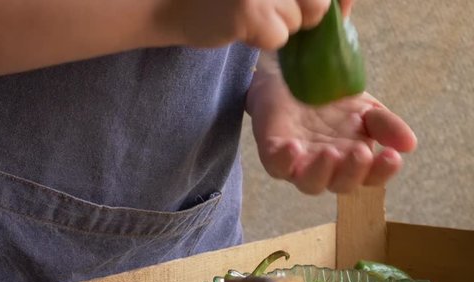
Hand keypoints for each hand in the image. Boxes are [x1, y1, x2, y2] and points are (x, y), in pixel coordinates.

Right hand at [170, 0, 331, 49]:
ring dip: (278, 27)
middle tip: (270, 11)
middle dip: (301, 14)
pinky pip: (277, 38)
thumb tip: (347, 2)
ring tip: (250, 15)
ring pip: (298, 22)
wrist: (171, 4)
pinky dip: (261, 41)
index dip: (330, 4)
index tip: (315, 10)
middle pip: (318, 3)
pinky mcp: (249, 11)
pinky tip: (239, 28)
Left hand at [246, 56, 416, 194]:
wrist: (294, 77)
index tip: (393, 156)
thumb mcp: (366, 109)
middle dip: (352, 172)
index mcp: (352, 162)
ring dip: (320, 172)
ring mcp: (298, 164)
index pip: (371, 177)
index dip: (382, 172)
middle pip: (340, 185)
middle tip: (360, 152)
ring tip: (330, 153)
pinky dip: (284, 160)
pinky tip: (293, 147)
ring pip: (309, 183)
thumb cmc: (332, 101)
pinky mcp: (272, 153)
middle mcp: (326, 169)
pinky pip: (275, 165)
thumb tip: (410, 144)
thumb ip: (386, 126)